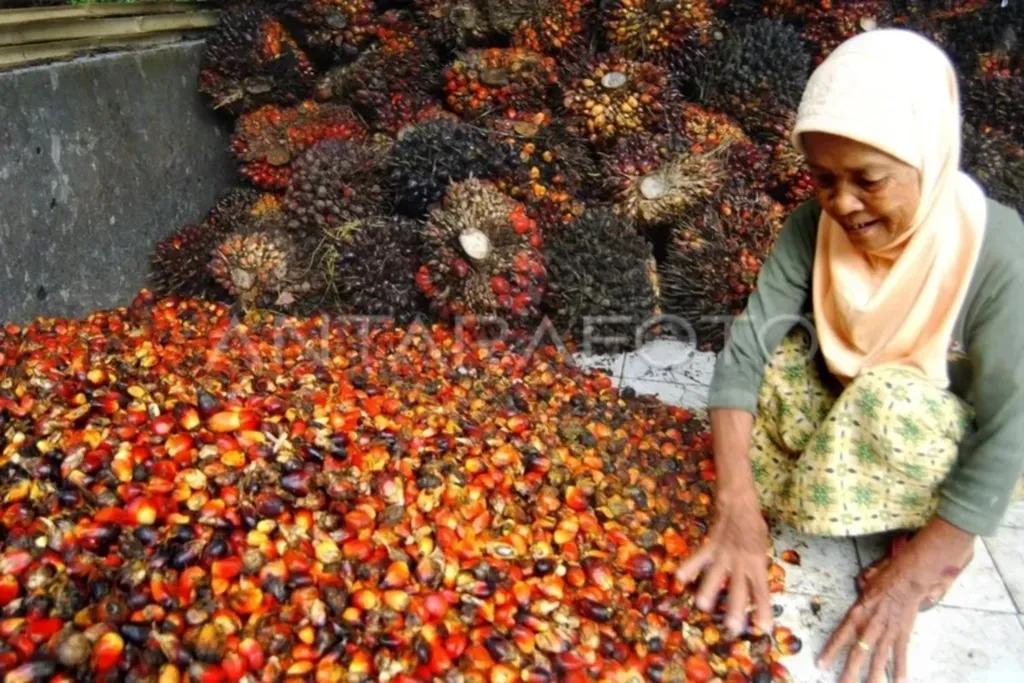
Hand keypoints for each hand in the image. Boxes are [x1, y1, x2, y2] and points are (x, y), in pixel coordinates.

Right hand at [675, 491, 774, 636]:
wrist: (740, 504)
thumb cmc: (754, 527)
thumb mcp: (762, 549)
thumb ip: (756, 568)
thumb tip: (754, 589)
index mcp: (758, 563)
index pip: (762, 591)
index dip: (763, 610)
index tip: (764, 628)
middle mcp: (742, 561)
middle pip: (739, 589)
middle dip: (735, 609)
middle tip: (733, 628)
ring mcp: (724, 554)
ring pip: (715, 575)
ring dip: (708, 591)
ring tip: (702, 605)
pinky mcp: (710, 546)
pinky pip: (698, 557)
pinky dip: (689, 566)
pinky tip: (680, 577)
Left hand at [818, 518, 973, 682]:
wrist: (908, 578)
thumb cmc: (885, 579)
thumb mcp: (863, 588)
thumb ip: (858, 601)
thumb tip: (855, 603)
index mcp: (858, 613)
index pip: (840, 635)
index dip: (830, 651)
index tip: (820, 664)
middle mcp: (871, 625)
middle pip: (857, 653)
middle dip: (849, 672)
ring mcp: (887, 632)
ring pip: (878, 659)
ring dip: (872, 677)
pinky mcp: (903, 634)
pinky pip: (900, 655)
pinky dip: (900, 670)